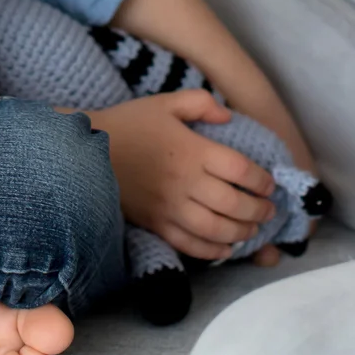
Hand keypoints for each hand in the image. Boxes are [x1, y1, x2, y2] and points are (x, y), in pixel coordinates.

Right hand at [88, 91, 278, 261]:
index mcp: (192, 150)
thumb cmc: (128, 125)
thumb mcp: (164, 103)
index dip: (262, 180)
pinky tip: (226, 247)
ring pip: (216, 229)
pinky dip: (213, 251)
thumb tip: (227, 116)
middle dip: (259, 210)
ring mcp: (170, 207)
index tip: (270, 183)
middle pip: (234, 204)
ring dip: (241, 232)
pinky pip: (190, 245)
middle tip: (269, 210)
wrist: (84, 154)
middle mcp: (185, 182)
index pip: (241, 171)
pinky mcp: (156, 225)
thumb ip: (200, 103)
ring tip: (253, 228)